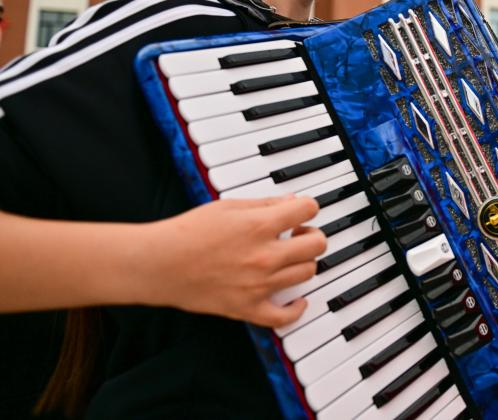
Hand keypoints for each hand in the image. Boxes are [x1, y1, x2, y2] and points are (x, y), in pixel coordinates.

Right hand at [142, 196, 324, 326]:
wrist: (158, 264)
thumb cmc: (187, 233)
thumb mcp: (228, 207)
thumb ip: (263, 205)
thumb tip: (290, 202)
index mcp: (260, 225)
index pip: (308, 210)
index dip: (308, 207)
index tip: (302, 210)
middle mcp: (265, 256)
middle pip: (316, 244)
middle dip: (312, 234)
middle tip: (299, 233)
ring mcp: (259, 284)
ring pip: (307, 273)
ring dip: (305, 262)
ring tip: (290, 257)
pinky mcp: (248, 308)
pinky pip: (285, 316)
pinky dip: (297, 309)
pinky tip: (297, 299)